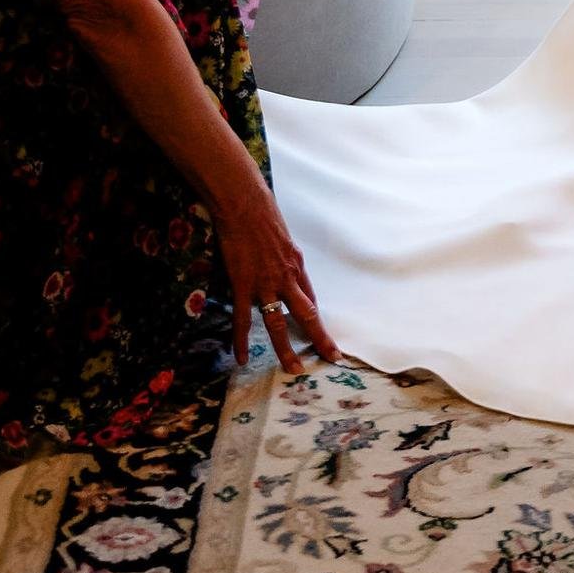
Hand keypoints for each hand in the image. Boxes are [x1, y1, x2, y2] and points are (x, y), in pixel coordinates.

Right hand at [209, 162, 334, 377]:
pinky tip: (242, 357)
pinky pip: (243, 320)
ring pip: (278, 323)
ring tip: (293, 369)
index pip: (310, 298)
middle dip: (319, 338)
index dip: (315, 317)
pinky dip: (242, 340)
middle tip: (331, 358)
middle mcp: (286, 278)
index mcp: (296, 264)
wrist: (244, 203)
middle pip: (307, 314)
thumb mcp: (281, 233)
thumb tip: (279, 257)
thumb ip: (282, 252)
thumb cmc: (261, 211)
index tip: (322, 333)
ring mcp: (265, 284)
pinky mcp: (243, 285)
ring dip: (286, 348)